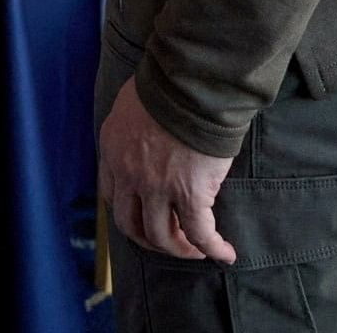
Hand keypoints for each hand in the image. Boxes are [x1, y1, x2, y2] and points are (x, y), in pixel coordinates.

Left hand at [102, 76, 236, 263]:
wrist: (190, 83)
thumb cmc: (167, 83)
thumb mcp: (132, 102)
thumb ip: (135, 124)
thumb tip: (151, 132)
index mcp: (113, 150)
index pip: (111, 194)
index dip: (128, 211)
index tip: (143, 214)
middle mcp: (129, 174)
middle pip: (130, 223)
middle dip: (148, 238)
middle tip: (169, 239)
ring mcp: (157, 188)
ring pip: (160, 236)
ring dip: (178, 248)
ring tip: (195, 249)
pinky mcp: (190, 195)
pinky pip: (200, 232)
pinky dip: (212, 248)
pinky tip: (225, 253)